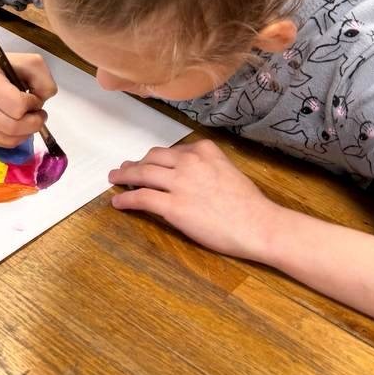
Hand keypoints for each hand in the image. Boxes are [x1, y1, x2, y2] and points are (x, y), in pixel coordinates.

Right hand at [0, 53, 56, 145]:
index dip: (33, 104)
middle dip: (33, 123)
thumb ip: (44, 81)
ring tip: (29, 118)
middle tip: (38, 114)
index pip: (17, 106)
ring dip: (26, 132)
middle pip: (12, 127)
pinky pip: (1, 143)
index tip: (34, 98)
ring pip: (8, 140)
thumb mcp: (30, 62)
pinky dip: (16, 137)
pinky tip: (18, 123)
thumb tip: (40, 105)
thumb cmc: (3, 64)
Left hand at [108, 140, 284, 262]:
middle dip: (136, 163)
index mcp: (203, 150)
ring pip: (141, 174)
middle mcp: (188, 161)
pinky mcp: (173, 206)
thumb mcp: (227, 171)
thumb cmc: (249, 204)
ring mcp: (179, 183)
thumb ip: (205, 167)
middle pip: (152, 158)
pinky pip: (142, 198)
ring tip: (114, 179)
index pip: (171, 151)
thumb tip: (187, 174)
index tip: (147, 162)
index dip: (155, 158)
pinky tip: (118, 202)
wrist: (259, 224)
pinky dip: (126, 199)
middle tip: (124, 168)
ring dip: (124, 176)